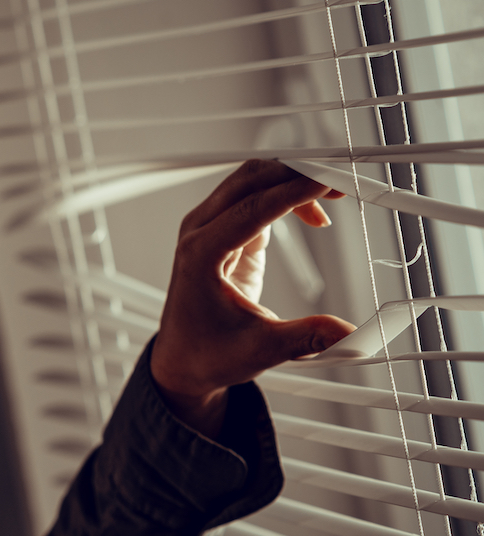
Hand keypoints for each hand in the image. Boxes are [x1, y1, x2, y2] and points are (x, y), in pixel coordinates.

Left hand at [151, 160, 354, 436]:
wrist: (183, 361)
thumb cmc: (208, 354)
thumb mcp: (261, 349)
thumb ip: (308, 337)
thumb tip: (351, 334)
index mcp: (200, 254)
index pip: (253, 207)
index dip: (297, 190)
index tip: (333, 182)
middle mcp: (199, 233)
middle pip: (252, 180)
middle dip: (299, 174)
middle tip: (343, 182)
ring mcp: (208, 228)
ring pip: (253, 181)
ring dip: (294, 180)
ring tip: (336, 195)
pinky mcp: (224, 233)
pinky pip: (256, 198)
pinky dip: (287, 197)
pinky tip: (315, 216)